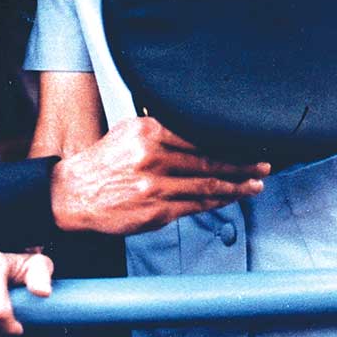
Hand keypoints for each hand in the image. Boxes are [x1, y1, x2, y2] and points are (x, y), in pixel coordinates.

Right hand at [51, 116, 269, 234]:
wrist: (74, 195)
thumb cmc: (102, 163)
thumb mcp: (127, 132)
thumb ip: (158, 127)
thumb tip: (191, 126)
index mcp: (147, 132)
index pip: (197, 133)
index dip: (227, 138)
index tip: (247, 140)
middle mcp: (153, 157)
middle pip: (208, 159)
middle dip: (241, 162)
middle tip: (262, 163)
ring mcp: (156, 186)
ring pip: (206, 184)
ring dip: (236, 185)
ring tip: (254, 183)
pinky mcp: (157, 211)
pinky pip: (195, 205)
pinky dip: (217, 201)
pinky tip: (229, 198)